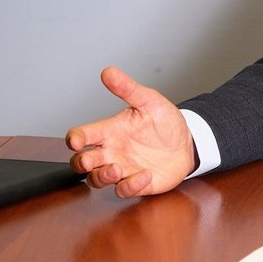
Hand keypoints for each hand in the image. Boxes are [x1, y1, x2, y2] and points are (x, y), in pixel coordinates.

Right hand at [66, 66, 195, 197]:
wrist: (187, 141)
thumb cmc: (164, 121)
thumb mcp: (150, 101)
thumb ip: (128, 89)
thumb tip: (109, 71)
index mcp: (110, 131)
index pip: (83, 135)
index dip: (75, 138)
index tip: (75, 140)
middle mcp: (111, 151)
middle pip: (82, 162)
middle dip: (81, 163)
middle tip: (90, 160)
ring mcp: (122, 168)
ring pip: (97, 179)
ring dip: (103, 176)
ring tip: (118, 168)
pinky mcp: (136, 183)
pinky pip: (124, 190)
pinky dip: (131, 185)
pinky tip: (145, 174)